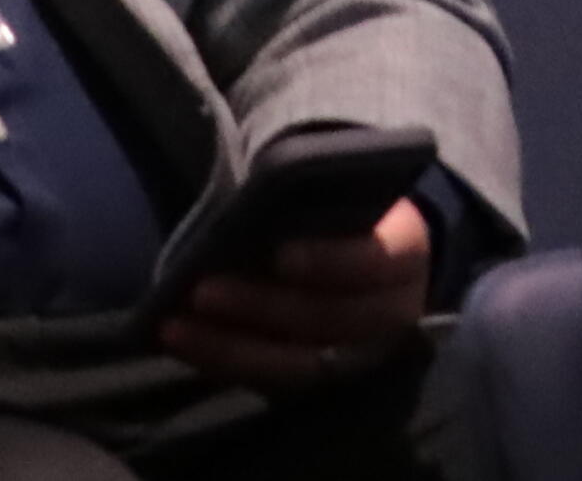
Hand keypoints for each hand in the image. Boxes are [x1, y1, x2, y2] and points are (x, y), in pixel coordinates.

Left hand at [162, 197, 431, 392]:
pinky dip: (224, 362)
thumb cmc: (345, 216)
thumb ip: (311, 203)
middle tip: (201, 290)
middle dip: (262, 307)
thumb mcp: (343, 197)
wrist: (372, 260)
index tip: (280, 254)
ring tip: (175, 327)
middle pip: (330, 319)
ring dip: (232, 346)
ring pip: (299, 364)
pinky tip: (183, 342)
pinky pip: (272, 382)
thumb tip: (255, 207)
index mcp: (406, 253)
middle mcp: (393, 314)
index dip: (330, 262)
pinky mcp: (323, 382)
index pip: (377, 260)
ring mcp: (360, 356)